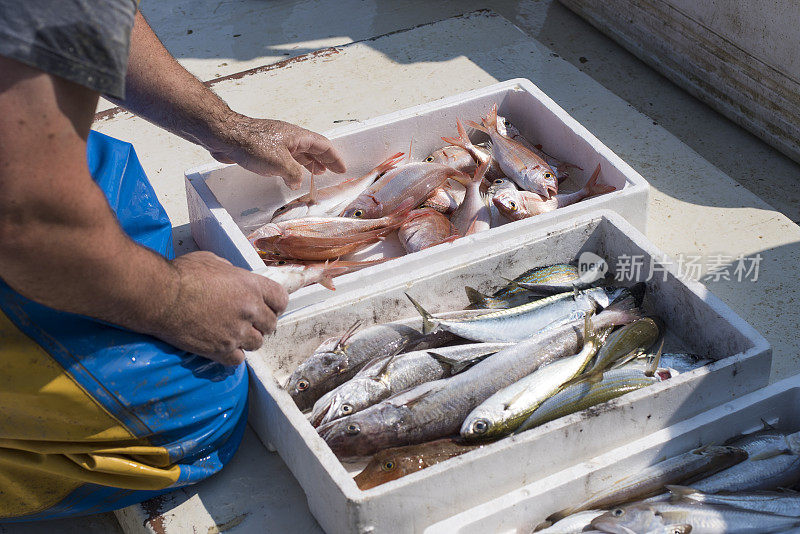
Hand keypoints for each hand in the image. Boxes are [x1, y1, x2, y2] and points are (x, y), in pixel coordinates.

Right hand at [157, 251, 287, 365]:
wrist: (159, 296)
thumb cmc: (182, 274)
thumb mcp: (213, 261)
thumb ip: (232, 272)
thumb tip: (235, 278)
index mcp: (251, 286)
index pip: (281, 299)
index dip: (275, 304)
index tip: (268, 307)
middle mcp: (249, 310)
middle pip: (271, 324)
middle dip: (261, 323)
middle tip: (247, 322)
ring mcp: (236, 332)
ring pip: (256, 344)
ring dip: (247, 340)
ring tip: (232, 334)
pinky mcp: (221, 350)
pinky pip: (238, 360)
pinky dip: (232, 355)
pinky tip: (222, 347)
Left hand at [208, 114, 346, 189]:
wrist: (225, 136)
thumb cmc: (253, 145)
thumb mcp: (280, 163)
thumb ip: (294, 174)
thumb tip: (298, 182)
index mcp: (298, 137)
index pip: (323, 145)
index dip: (334, 157)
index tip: (342, 168)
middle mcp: (290, 138)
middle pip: (313, 148)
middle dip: (324, 160)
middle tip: (334, 172)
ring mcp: (277, 142)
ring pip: (299, 153)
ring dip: (309, 164)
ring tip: (317, 174)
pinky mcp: (265, 148)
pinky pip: (286, 158)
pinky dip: (294, 167)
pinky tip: (291, 176)